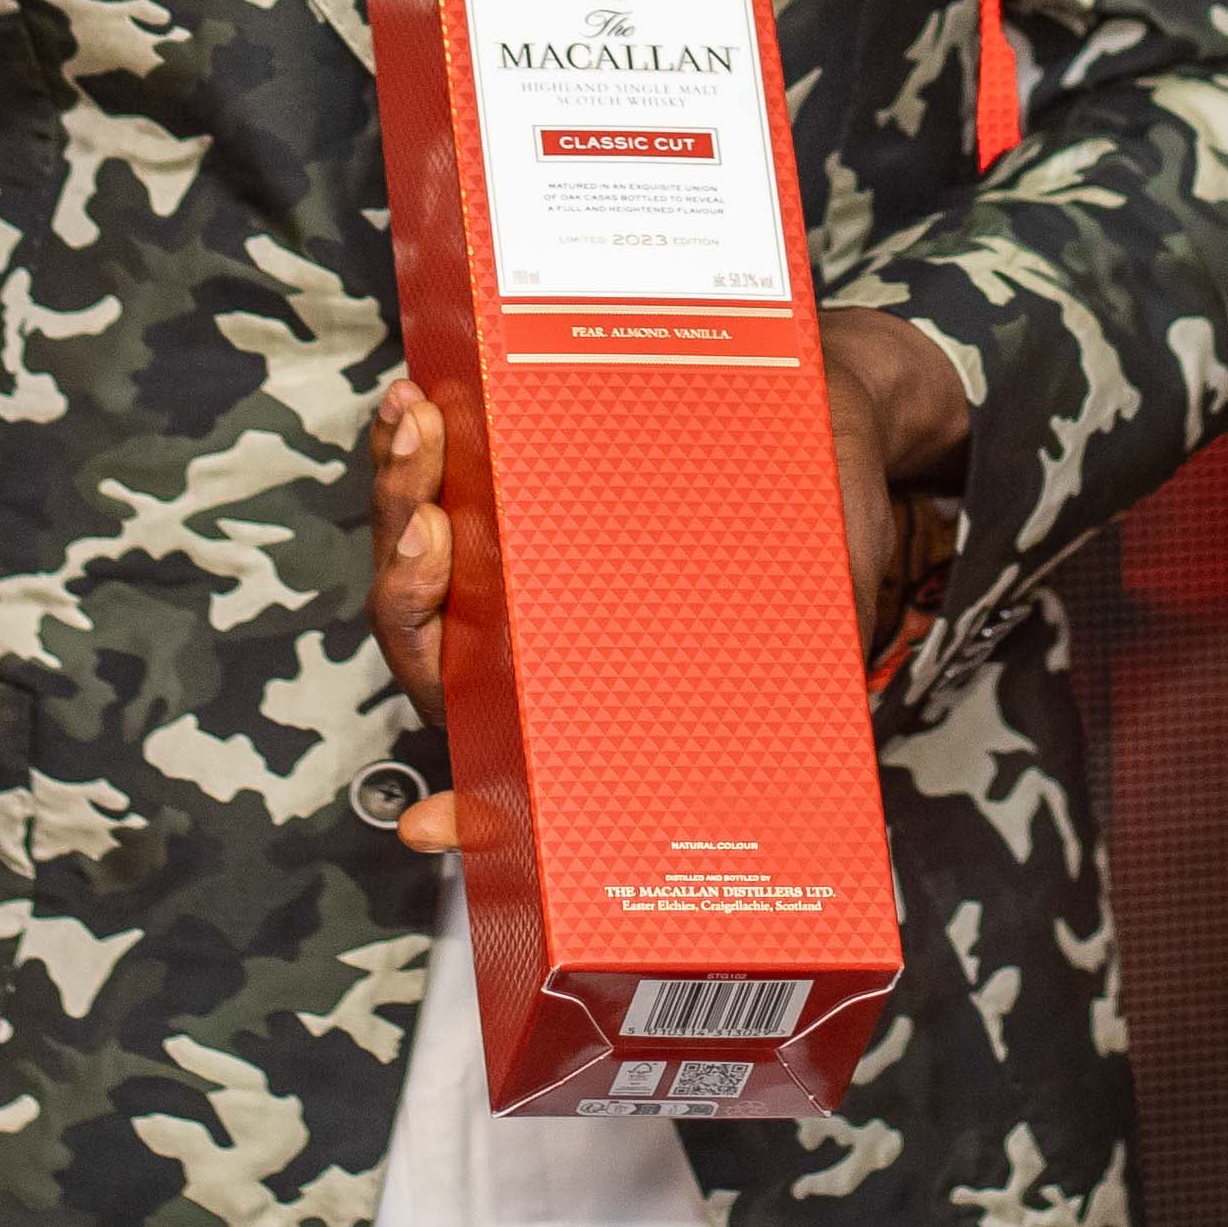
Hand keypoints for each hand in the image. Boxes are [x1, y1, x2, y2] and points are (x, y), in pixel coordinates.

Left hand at [362, 313, 975, 859]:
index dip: (462, 809)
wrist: (826, 427)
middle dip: (409, 585)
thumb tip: (825, 736)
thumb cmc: (818, 549)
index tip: (432, 828)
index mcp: (588, 705)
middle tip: (429, 529)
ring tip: (414, 426)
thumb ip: (803, 681)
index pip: (507, 772)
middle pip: (432, 639)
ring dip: (401, 491)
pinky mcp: (510, 478)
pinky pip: (439, 475)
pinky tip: (417, 398)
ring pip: (419, 551)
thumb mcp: (817, 627)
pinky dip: (421, 441)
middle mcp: (529, 644)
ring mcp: (507, 560)